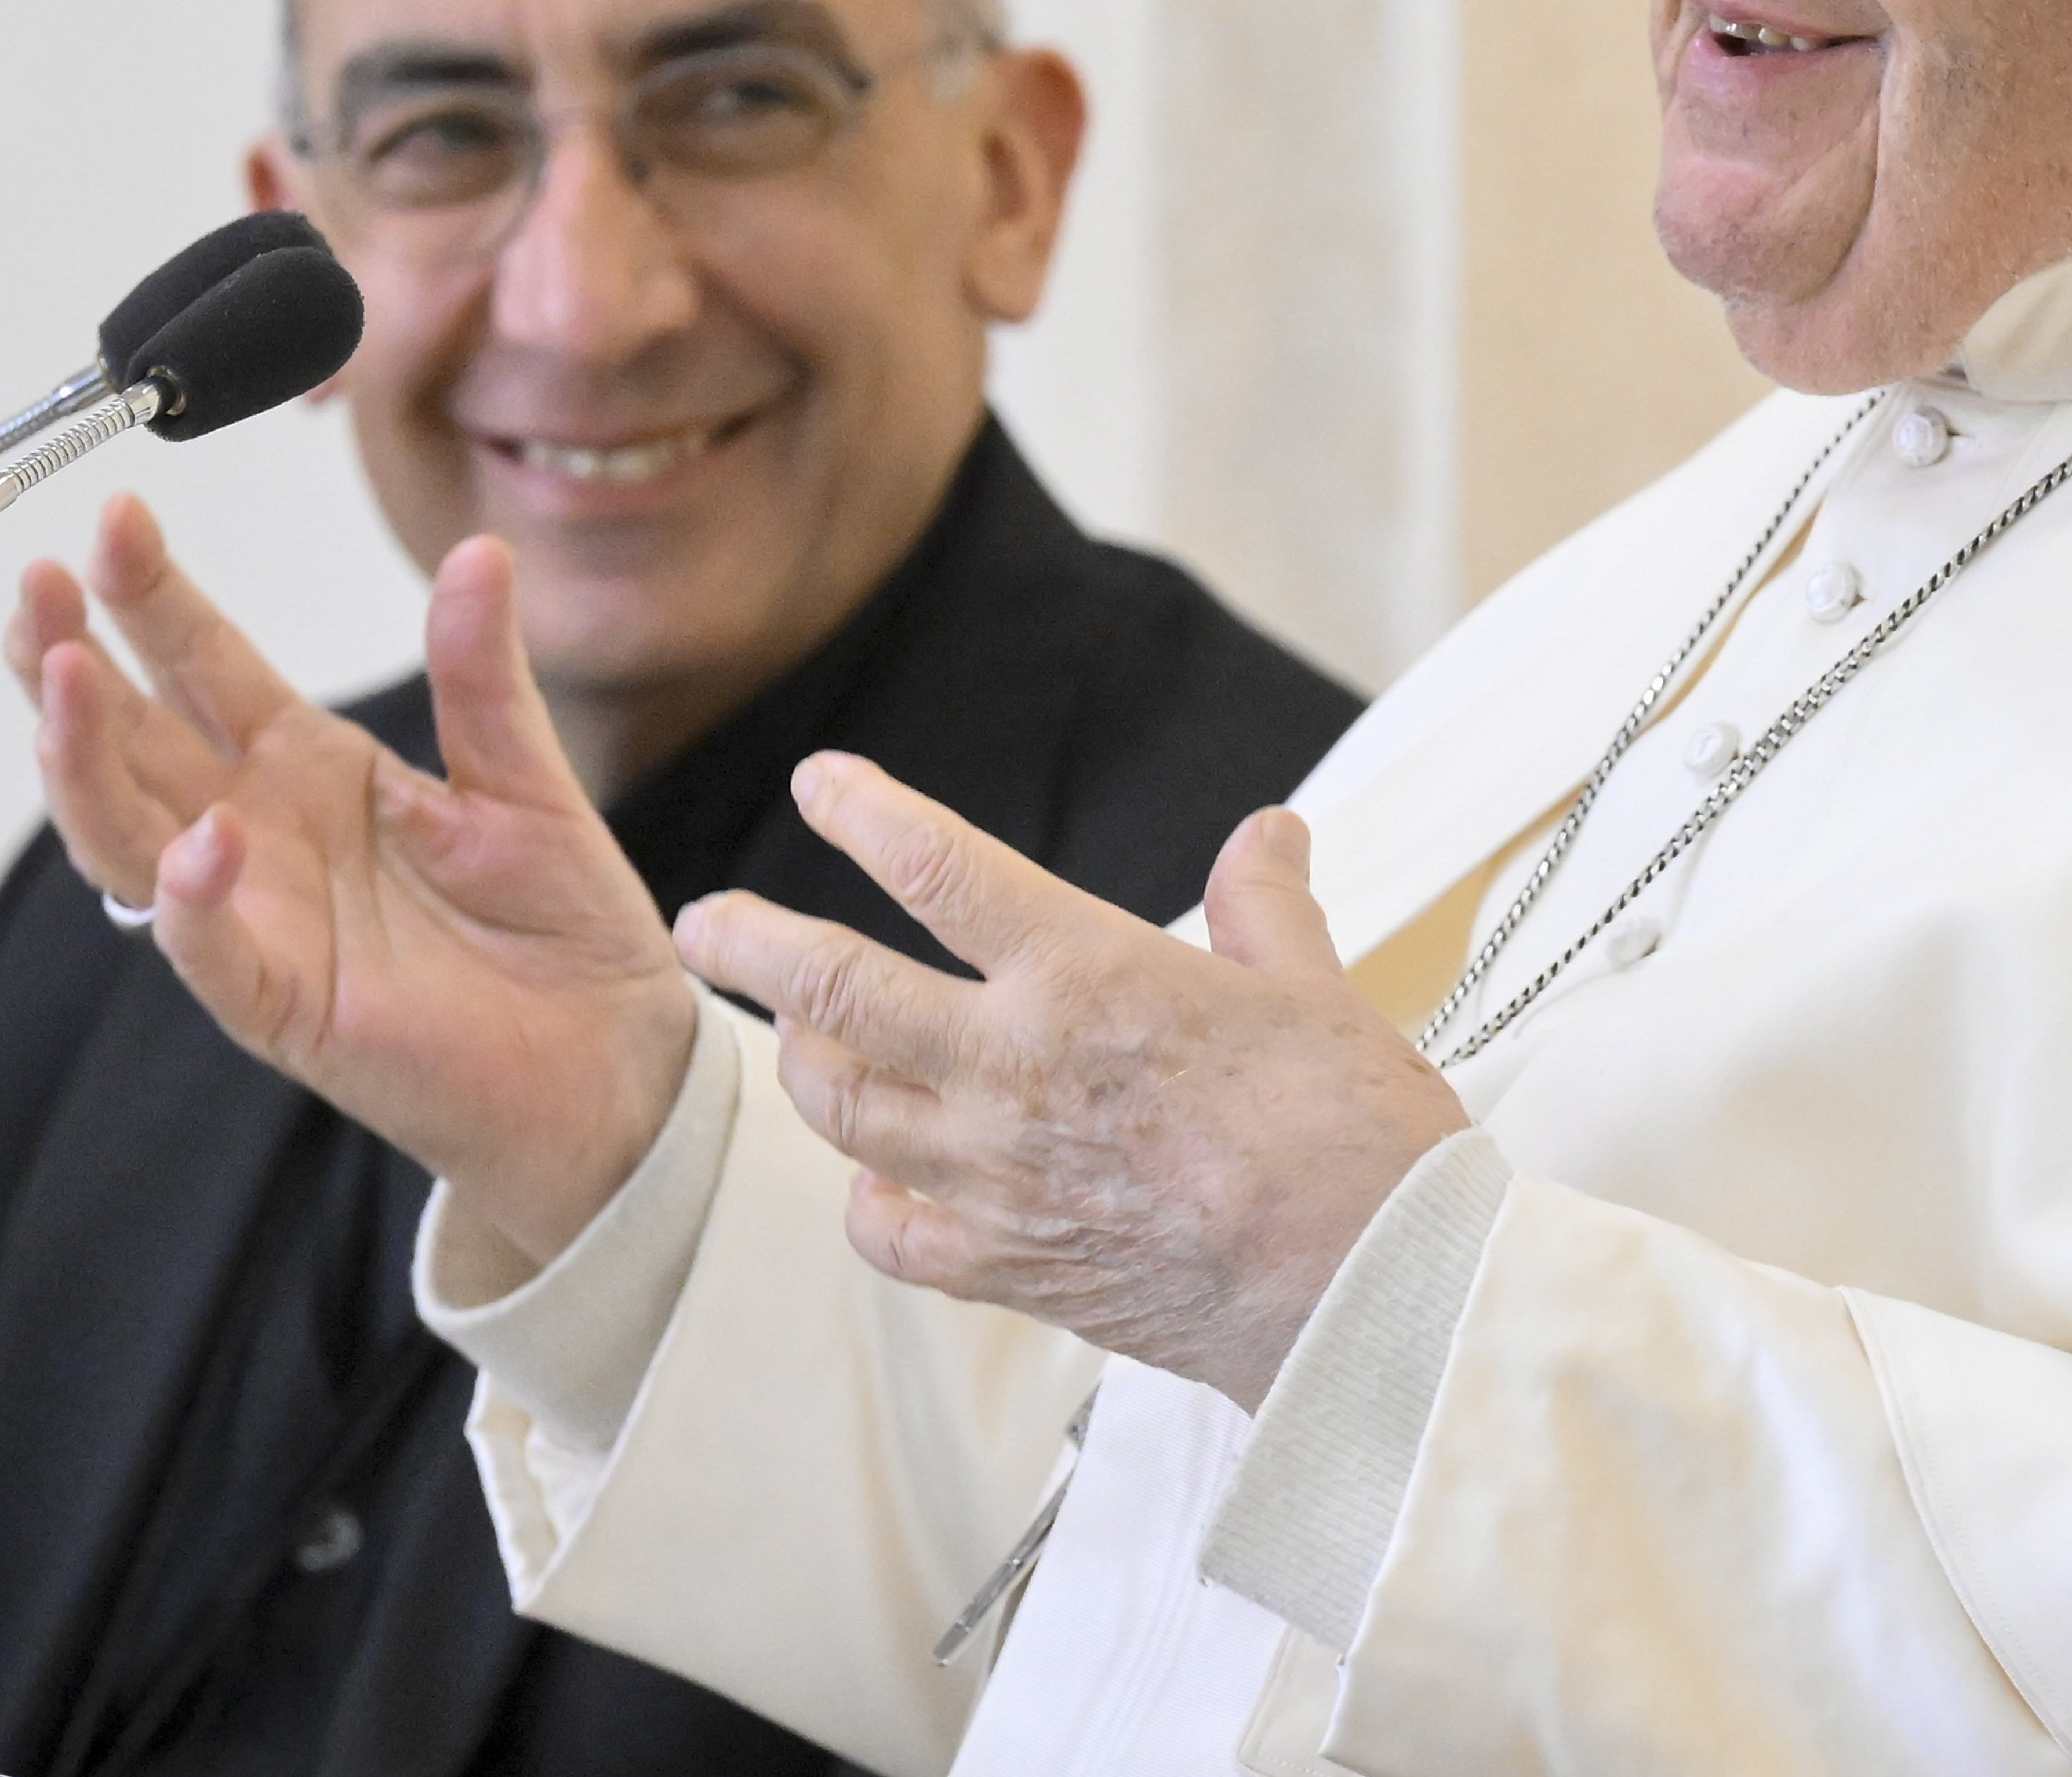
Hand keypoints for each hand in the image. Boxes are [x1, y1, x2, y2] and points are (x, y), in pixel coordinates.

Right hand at [24, 494, 700, 1265]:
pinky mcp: (286, 1006)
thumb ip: (484, 675)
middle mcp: (261, 834)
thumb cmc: (559, 926)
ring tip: (65, 679)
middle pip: (133, 739)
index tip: (115, 517)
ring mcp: (261, 920)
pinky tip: (193, 845)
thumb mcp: (526, 777)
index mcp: (311, 768)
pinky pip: (212, 952)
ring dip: (88, 763)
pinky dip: (192, 901)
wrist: (611, 1058)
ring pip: (131, 837)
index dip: (153, 597)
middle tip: (36, 587)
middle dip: (71, 662)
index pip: (203, 665)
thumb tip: (479, 551)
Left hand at [673, 756, 1471, 1410]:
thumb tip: (1269, 831)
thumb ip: (1266, 904)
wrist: (1365, 1289)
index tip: (824, 782)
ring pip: (843, 1108)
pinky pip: (890, 1233)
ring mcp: (995, 1177)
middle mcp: (1011, 1068)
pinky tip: (873, 1182)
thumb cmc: (1351, 1132)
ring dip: (803, 1063)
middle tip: (706, 922)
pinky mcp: (1007, 1269)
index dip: (867, 812)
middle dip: (752, 944)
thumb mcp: (1314, 987)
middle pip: (836, 990)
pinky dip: (867, 1201)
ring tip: (791, 1037)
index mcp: (1085, 975)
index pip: (940, 868)